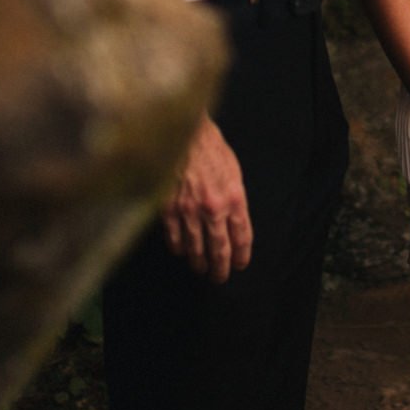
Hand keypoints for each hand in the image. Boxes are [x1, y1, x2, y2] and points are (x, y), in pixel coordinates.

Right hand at [162, 116, 253, 281]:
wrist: (183, 132)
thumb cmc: (210, 148)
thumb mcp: (233, 172)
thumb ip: (234, 199)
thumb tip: (233, 223)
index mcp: (234, 199)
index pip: (242, 238)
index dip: (241, 256)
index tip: (240, 265)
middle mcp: (213, 209)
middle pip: (219, 251)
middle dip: (221, 269)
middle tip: (220, 277)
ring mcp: (189, 211)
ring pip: (196, 250)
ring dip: (199, 263)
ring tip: (200, 269)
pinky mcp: (168, 209)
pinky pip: (174, 239)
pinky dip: (179, 249)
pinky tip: (181, 251)